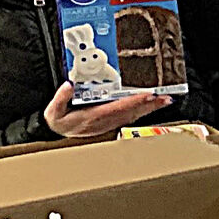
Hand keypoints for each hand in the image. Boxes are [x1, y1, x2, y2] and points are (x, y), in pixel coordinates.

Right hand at [43, 81, 169, 138]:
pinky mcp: (111, 123)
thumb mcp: (53, 111)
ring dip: (149, 108)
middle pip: (131, 113)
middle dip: (149, 105)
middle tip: (165, 98)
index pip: (117, 108)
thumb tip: (68, 85)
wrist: (60, 132)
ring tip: (164, 101)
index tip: (147, 95)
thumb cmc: (59, 121)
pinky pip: (130, 117)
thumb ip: (60, 98)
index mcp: (92, 117)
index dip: (133, 101)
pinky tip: (151, 106)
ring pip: (133, 115)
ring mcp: (109, 124)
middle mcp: (104, 122)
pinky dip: (143, 111)